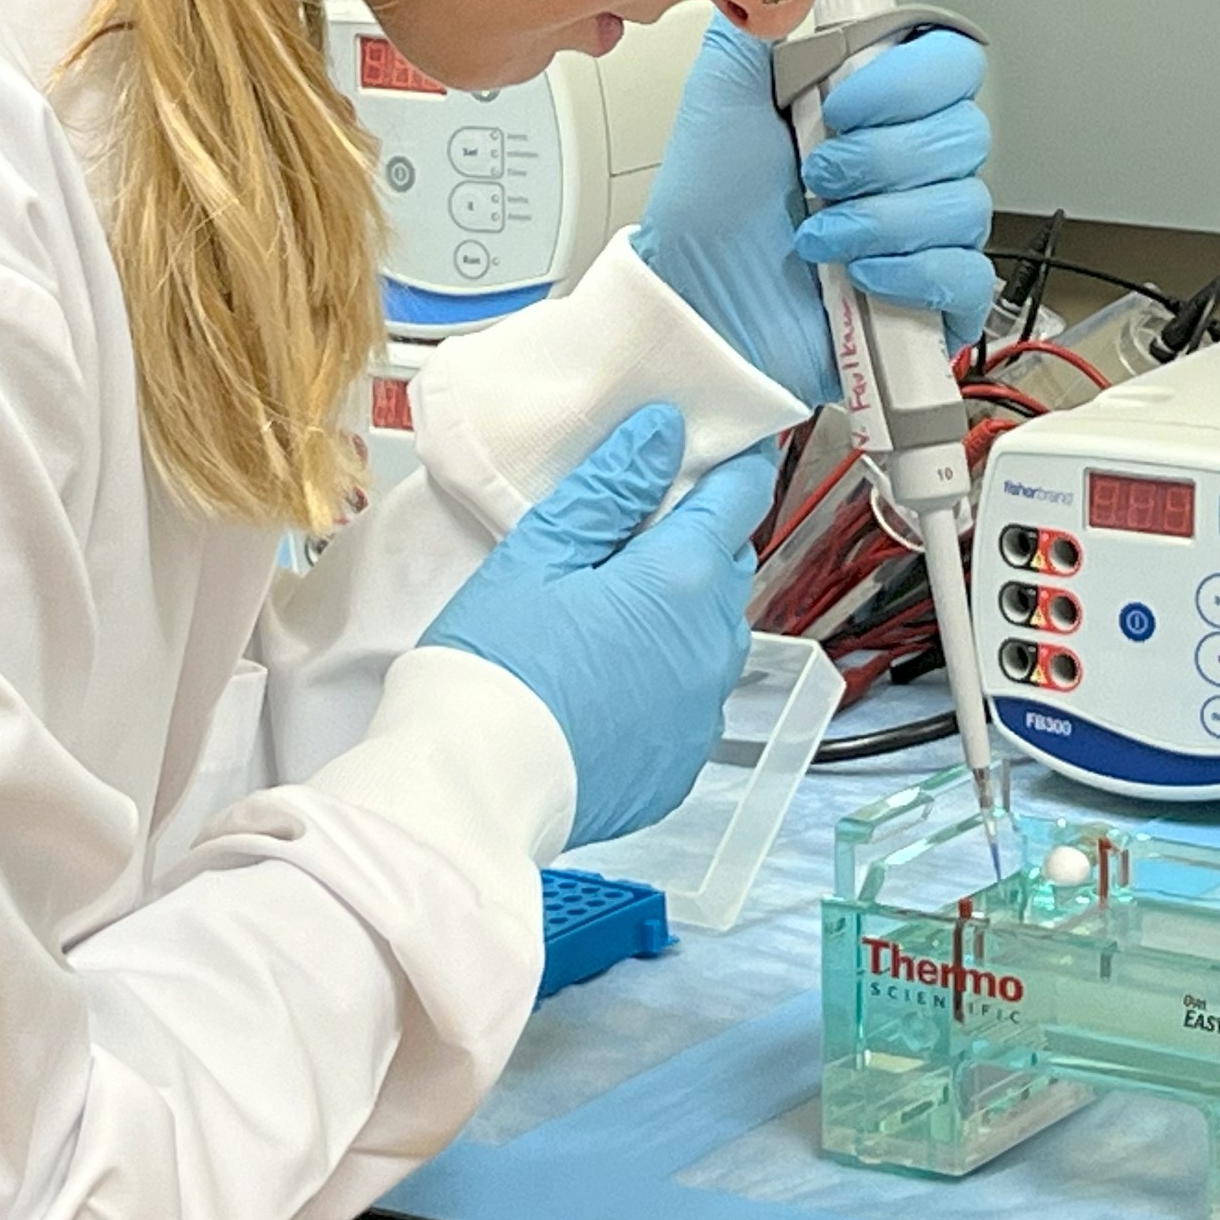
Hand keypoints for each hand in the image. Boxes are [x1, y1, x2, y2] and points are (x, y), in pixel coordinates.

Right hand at [420, 404, 775, 848]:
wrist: (478, 787)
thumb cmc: (497, 659)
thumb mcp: (540, 552)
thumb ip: (611, 487)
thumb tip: (664, 432)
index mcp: (684, 580)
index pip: (740, 496)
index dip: (734, 463)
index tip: (719, 446)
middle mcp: (713, 645)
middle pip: (728, 566)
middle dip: (699, 537)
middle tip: (640, 524)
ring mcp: (702, 711)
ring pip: (715, 634)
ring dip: (686, 610)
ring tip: (619, 604)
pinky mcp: (682, 763)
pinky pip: (693, 698)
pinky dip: (668, 676)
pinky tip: (613, 676)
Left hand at [631, 16, 997, 405]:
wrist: (692, 300)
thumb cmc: (707, 206)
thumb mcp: (723, 93)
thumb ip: (766, 19)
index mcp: (876, 104)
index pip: (953, 62)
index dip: (906, 83)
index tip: (838, 105)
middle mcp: (908, 160)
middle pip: (965, 132)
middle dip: (880, 157)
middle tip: (816, 176)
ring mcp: (925, 229)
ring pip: (965, 204)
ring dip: (879, 220)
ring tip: (818, 236)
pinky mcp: (930, 296)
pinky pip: (968, 275)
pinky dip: (912, 273)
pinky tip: (859, 275)